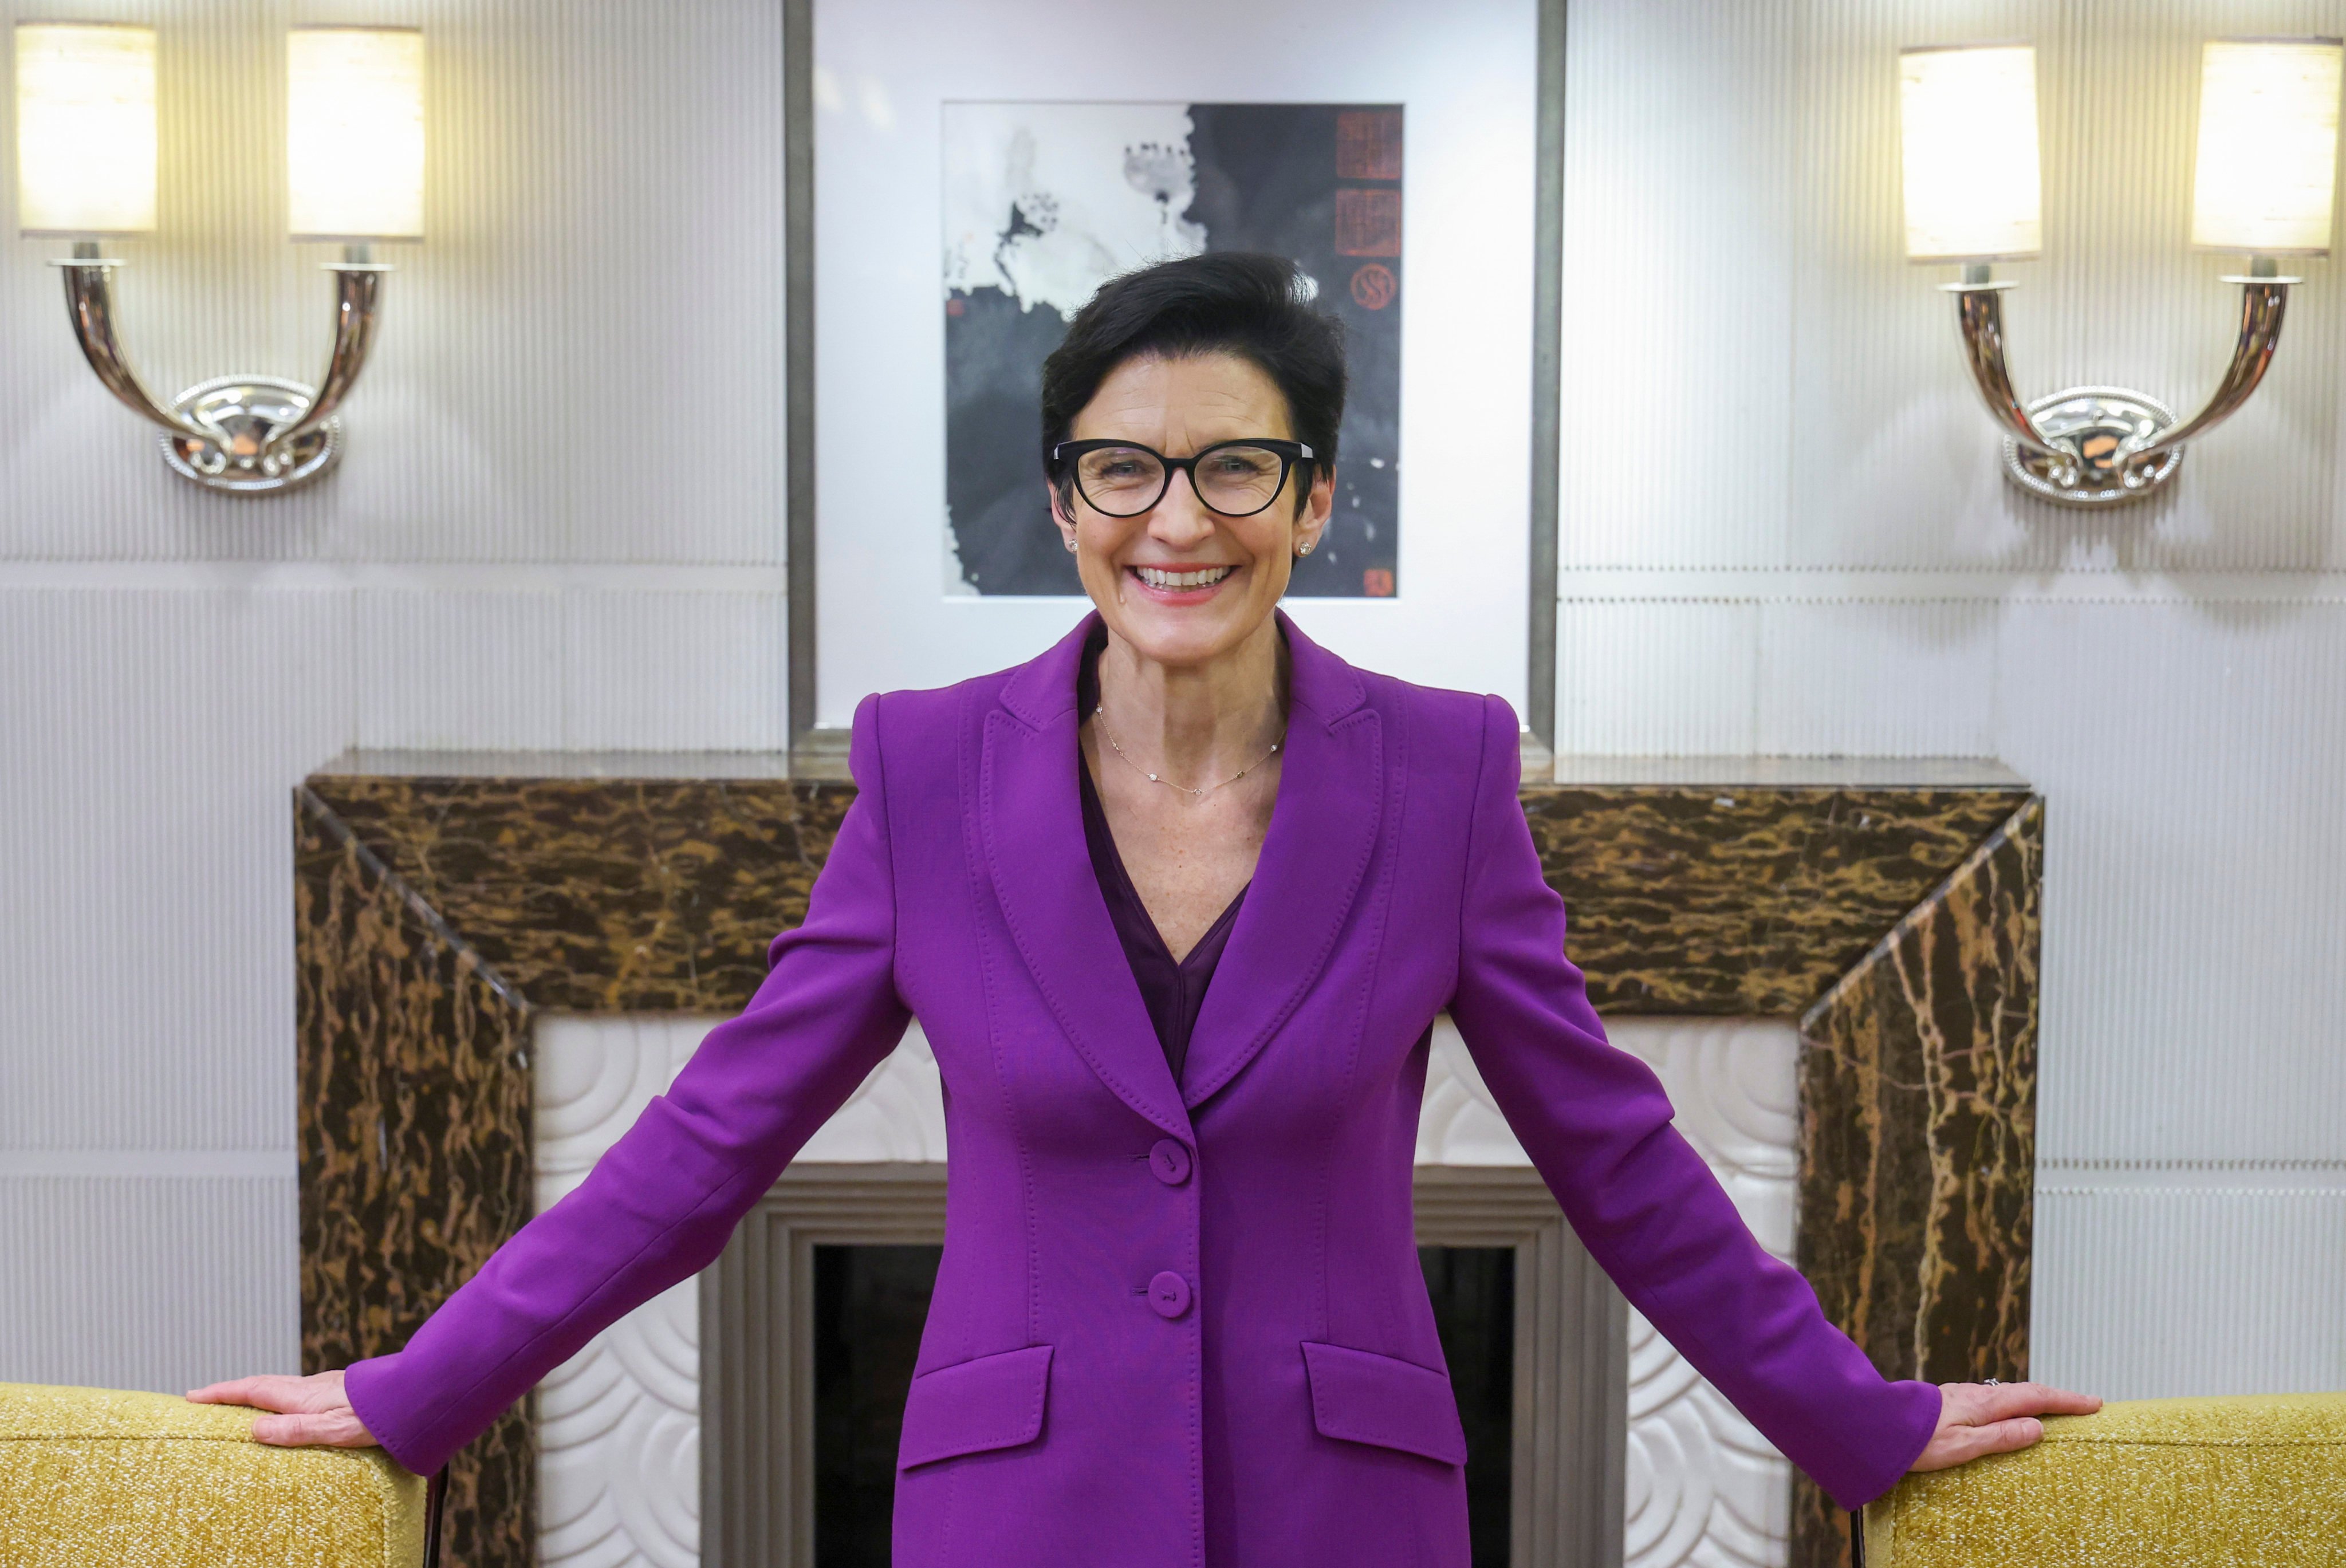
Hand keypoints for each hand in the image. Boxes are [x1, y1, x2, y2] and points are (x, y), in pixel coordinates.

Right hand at [186, 1369, 379, 1449]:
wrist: (414, 1396)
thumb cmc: (376, 1417)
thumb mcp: (332, 1430)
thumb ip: (294, 1430)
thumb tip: (253, 1428)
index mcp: (303, 1396)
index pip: (252, 1391)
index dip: (221, 1393)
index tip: (192, 1395)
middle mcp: (311, 1386)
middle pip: (261, 1384)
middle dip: (230, 1390)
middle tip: (203, 1396)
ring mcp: (326, 1385)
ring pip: (280, 1384)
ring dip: (253, 1390)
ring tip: (235, 1400)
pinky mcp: (339, 1389)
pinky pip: (296, 1388)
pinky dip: (277, 1393)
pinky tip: (284, 1403)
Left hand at [1909, 1379, 2101, 1470]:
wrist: (1876, 1426)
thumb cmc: (1918, 1440)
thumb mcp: (1965, 1445)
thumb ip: (2002, 1436)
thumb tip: (2038, 1427)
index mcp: (1985, 1404)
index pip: (2036, 1398)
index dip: (2067, 1400)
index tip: (2095, 1403)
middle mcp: (1976, 1395)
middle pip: (2025, 1392)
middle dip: (2057, 1398)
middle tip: (2083, 1405)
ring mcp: (1962, 1396)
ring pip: (2008, 1395)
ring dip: (2034, 1400)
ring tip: (2053, 1410)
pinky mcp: (1950, 1403)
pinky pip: (1992, 1401)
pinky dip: (2012, 1404)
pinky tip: (2009, 1414)